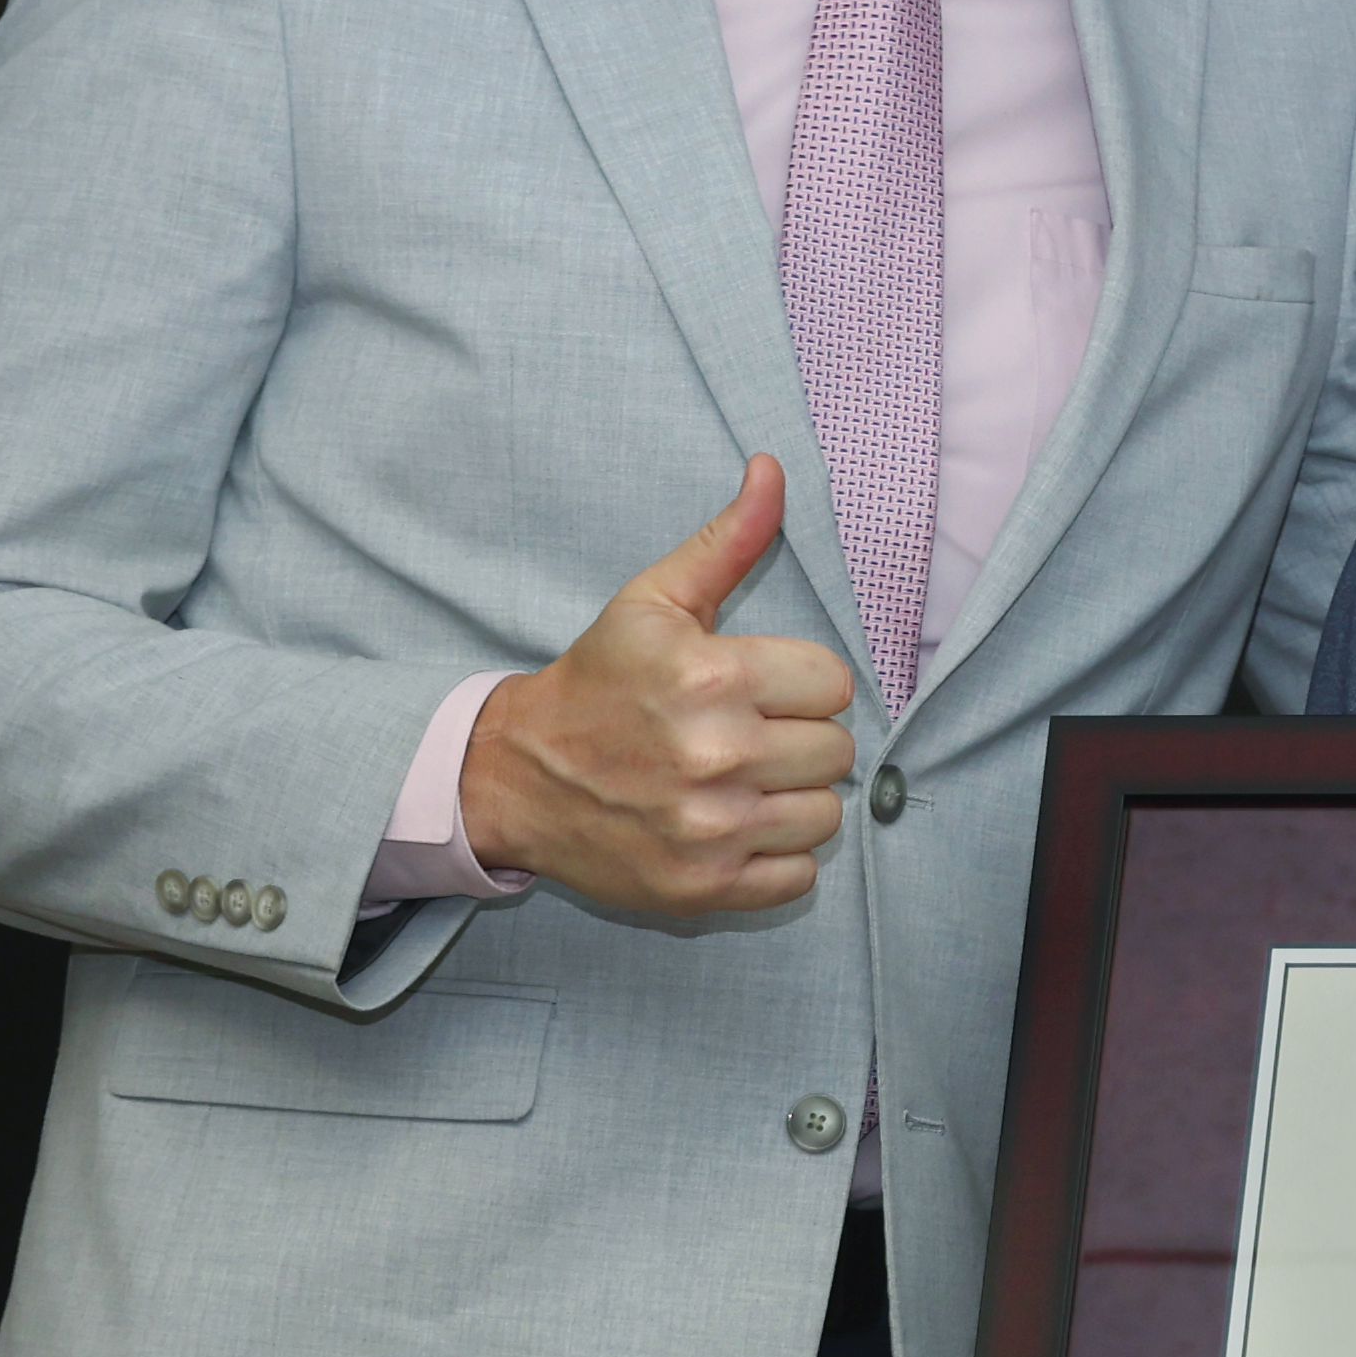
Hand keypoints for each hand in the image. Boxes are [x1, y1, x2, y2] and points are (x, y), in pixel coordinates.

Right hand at [456, 456, 858, 916]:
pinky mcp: (704, 888)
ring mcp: (711, 829)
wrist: (518, 776)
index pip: (833, 683)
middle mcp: (716, 756)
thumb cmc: (598, 682)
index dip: (800, 684)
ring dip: (792, 799)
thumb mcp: (654, 601)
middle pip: (837, 751)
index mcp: (711, 677)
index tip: (757, 689)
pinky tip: (733, 827)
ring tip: (741, 782)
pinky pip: (798, 875)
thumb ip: (727, 541)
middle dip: (798, 739)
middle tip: (746, 736)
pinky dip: (777, 857)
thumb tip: (773, 469)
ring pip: (825, 814)